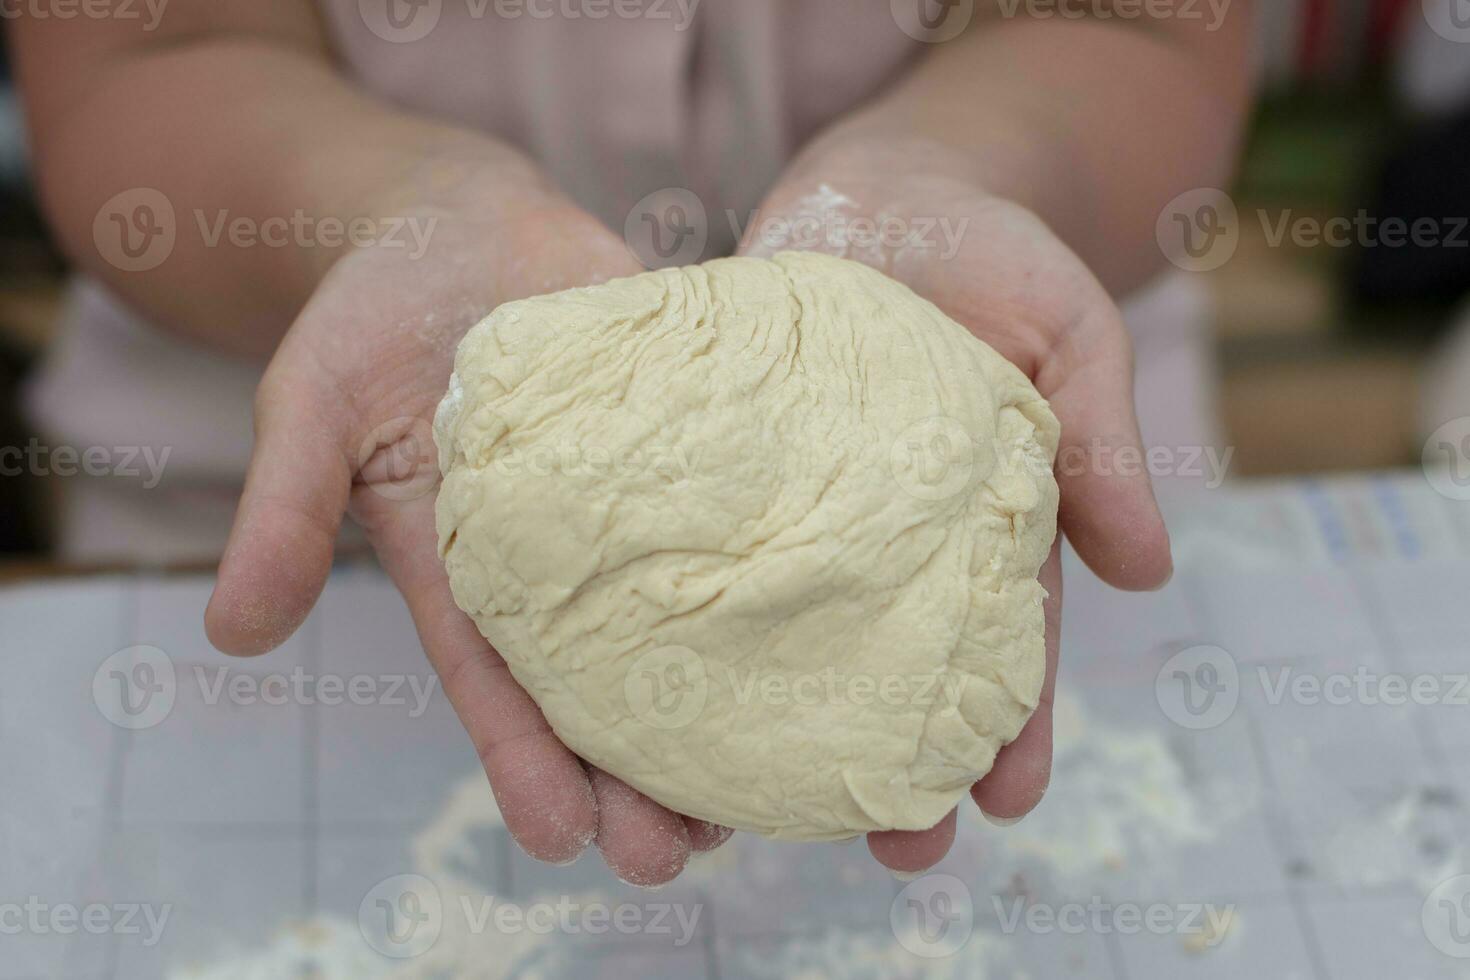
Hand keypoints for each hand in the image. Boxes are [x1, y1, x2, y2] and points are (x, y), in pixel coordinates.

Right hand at [205, 178, 732, 884]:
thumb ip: (282, 512)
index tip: (566, 841)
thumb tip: (230, 636)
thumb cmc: (369, 317)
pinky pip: (746, 492)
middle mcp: (562, 552)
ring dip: (725, 692)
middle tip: (680, 854)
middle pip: (605, 677)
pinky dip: (783, 551)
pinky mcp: (694, 425)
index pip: (496, 680)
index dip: (527, 761)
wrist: (456, 223)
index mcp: (467, 565)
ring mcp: (638, 493)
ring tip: (772, 779)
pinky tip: (835, 610)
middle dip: (636, 771)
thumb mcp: (309, 406)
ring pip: (687, 608)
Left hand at [740, 167, 1172, 871]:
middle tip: (899, 852)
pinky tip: (661, 690)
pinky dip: (686, 618)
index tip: (1007, 800)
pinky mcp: (724, 468)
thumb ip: (1102, 438)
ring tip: (763, 816)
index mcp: (978, 525)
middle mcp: (885, 537)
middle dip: (898, 759)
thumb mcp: (1070, 334)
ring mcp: (800, 508)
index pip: (1000, 640)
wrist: (882, 189)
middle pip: (890, 663)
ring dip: (779, 722)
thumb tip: (1150, 576)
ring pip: (787, 632)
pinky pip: (702, 552)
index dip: (1010, 722)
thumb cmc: (994, 256)